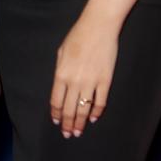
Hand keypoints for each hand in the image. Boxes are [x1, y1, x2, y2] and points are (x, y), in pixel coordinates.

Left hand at [49, 14, 119, 137]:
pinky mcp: (105, 81)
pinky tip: (94, 118)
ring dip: (80, 123)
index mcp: (61, 74)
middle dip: (67, 124)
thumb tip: (61, 87)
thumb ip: (60, 71)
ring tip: (78, 132)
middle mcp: (74, 82)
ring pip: (84, 110)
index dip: (56, 115)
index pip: (56, 102)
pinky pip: (100, 102)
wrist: (98, 26)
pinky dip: (97, 112)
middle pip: (69, 109)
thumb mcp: (61, 52)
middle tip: (68, 133)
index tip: (57, 122)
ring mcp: (91, 83)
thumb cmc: (77, 36)